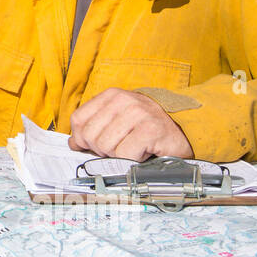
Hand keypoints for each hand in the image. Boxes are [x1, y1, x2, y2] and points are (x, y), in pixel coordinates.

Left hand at [68, 89, 192, 161]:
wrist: (183, 129)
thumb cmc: (147, 128)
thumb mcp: (118, 120)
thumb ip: (94, 128)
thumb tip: (74, 143)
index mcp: (112, 96)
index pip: (78, 120)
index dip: (82, 138)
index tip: (94, 145)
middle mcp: (124, 100)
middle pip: (91, 136)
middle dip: (102, 150)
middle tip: (120, 148)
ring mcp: (138, 113)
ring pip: (106, 146)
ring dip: (119, 155)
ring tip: (134, 148)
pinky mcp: (151, 130)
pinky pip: (124, 154)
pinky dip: (132, 160)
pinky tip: (143, 152)